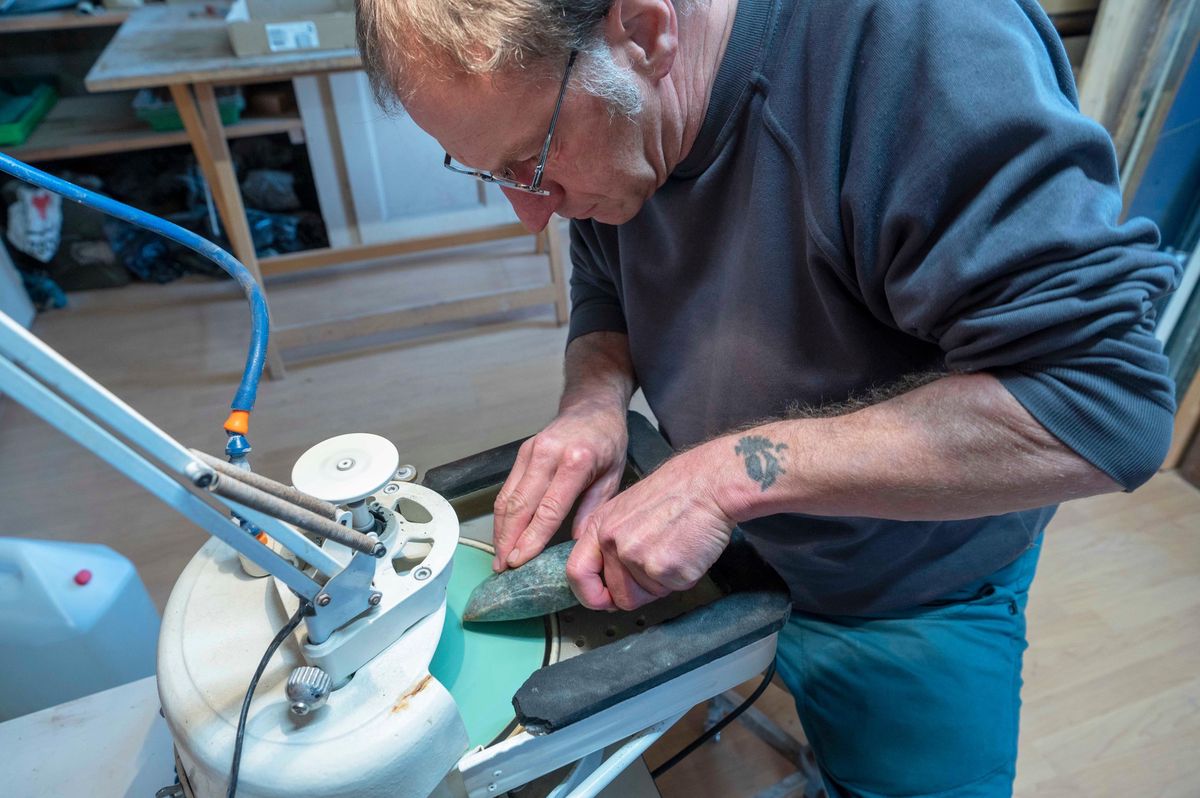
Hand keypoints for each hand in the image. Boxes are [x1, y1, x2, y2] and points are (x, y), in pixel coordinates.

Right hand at [492, 402, 627, 570]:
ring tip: (499, 558)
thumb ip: (594, 508)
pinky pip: (507, 488)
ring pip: (507, 498)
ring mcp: (531, 452)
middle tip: (502, 568)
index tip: (519, 562)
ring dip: (500, 530)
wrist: (593, 405)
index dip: (530, 538)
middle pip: (519, 505)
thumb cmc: (608, 440)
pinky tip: (502, 534)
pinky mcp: (522, 453)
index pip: (547, 509)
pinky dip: (502, 515)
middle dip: (507, 540)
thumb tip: (578, 544)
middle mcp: (547, 454)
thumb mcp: (613, 475)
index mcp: (575, 462)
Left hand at [566, 445, 735, 610]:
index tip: (604, 600)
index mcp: (600, 526)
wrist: (709, 484)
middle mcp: (613, 542)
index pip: (577, 573)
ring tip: (674, 550)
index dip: (590, 595)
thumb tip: (608, 582)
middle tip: (659, 563)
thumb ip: (612, 543)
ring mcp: (637, 557)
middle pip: (618, 594)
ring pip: (645, 597)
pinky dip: (683, 577)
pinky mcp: (664, 569)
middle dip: (640, 590)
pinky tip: (687, 551)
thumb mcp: (628, 509)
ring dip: (661, 584)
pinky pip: (671, 590)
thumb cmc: (678, 491)